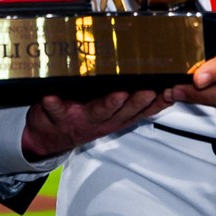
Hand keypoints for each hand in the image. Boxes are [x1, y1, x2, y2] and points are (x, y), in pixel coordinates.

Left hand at [21, 90, 169, 162]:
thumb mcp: (107, 115)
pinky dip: (54, 104)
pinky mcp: (56, 117)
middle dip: (137, 103)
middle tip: (149, 92)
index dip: (156, 105)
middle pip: (123, 113)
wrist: (46, 138)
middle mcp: (101, 121)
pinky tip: (51, 97)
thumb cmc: (80, 118)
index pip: (141, 112)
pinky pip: (55, 111)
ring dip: (108, 105)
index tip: (170, 94)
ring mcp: (80, 120)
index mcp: (115, 118)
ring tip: (118, 95)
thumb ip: (125, 101)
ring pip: (98, 113)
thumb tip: (150, 77)